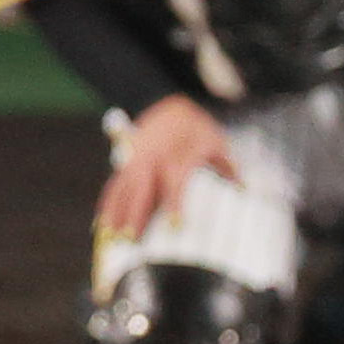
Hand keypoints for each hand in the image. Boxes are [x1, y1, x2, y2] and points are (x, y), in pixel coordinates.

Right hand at [96, 94, 240, 243]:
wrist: (172, 104)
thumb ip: (226, 166)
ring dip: (114, 212)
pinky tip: (101, 221)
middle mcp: (151, 158)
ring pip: (122, 188)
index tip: (176, 227)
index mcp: (175, 155)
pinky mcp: (126, 161)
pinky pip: (114, 184)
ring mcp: (136, 160)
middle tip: (130, 238)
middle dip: (134, 214)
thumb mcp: (216, 143)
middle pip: (141, 189)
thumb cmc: (197, 128)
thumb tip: (242, 187)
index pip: (174, 184)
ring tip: (109, 236)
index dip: (175, 206)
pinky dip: (107, 203)